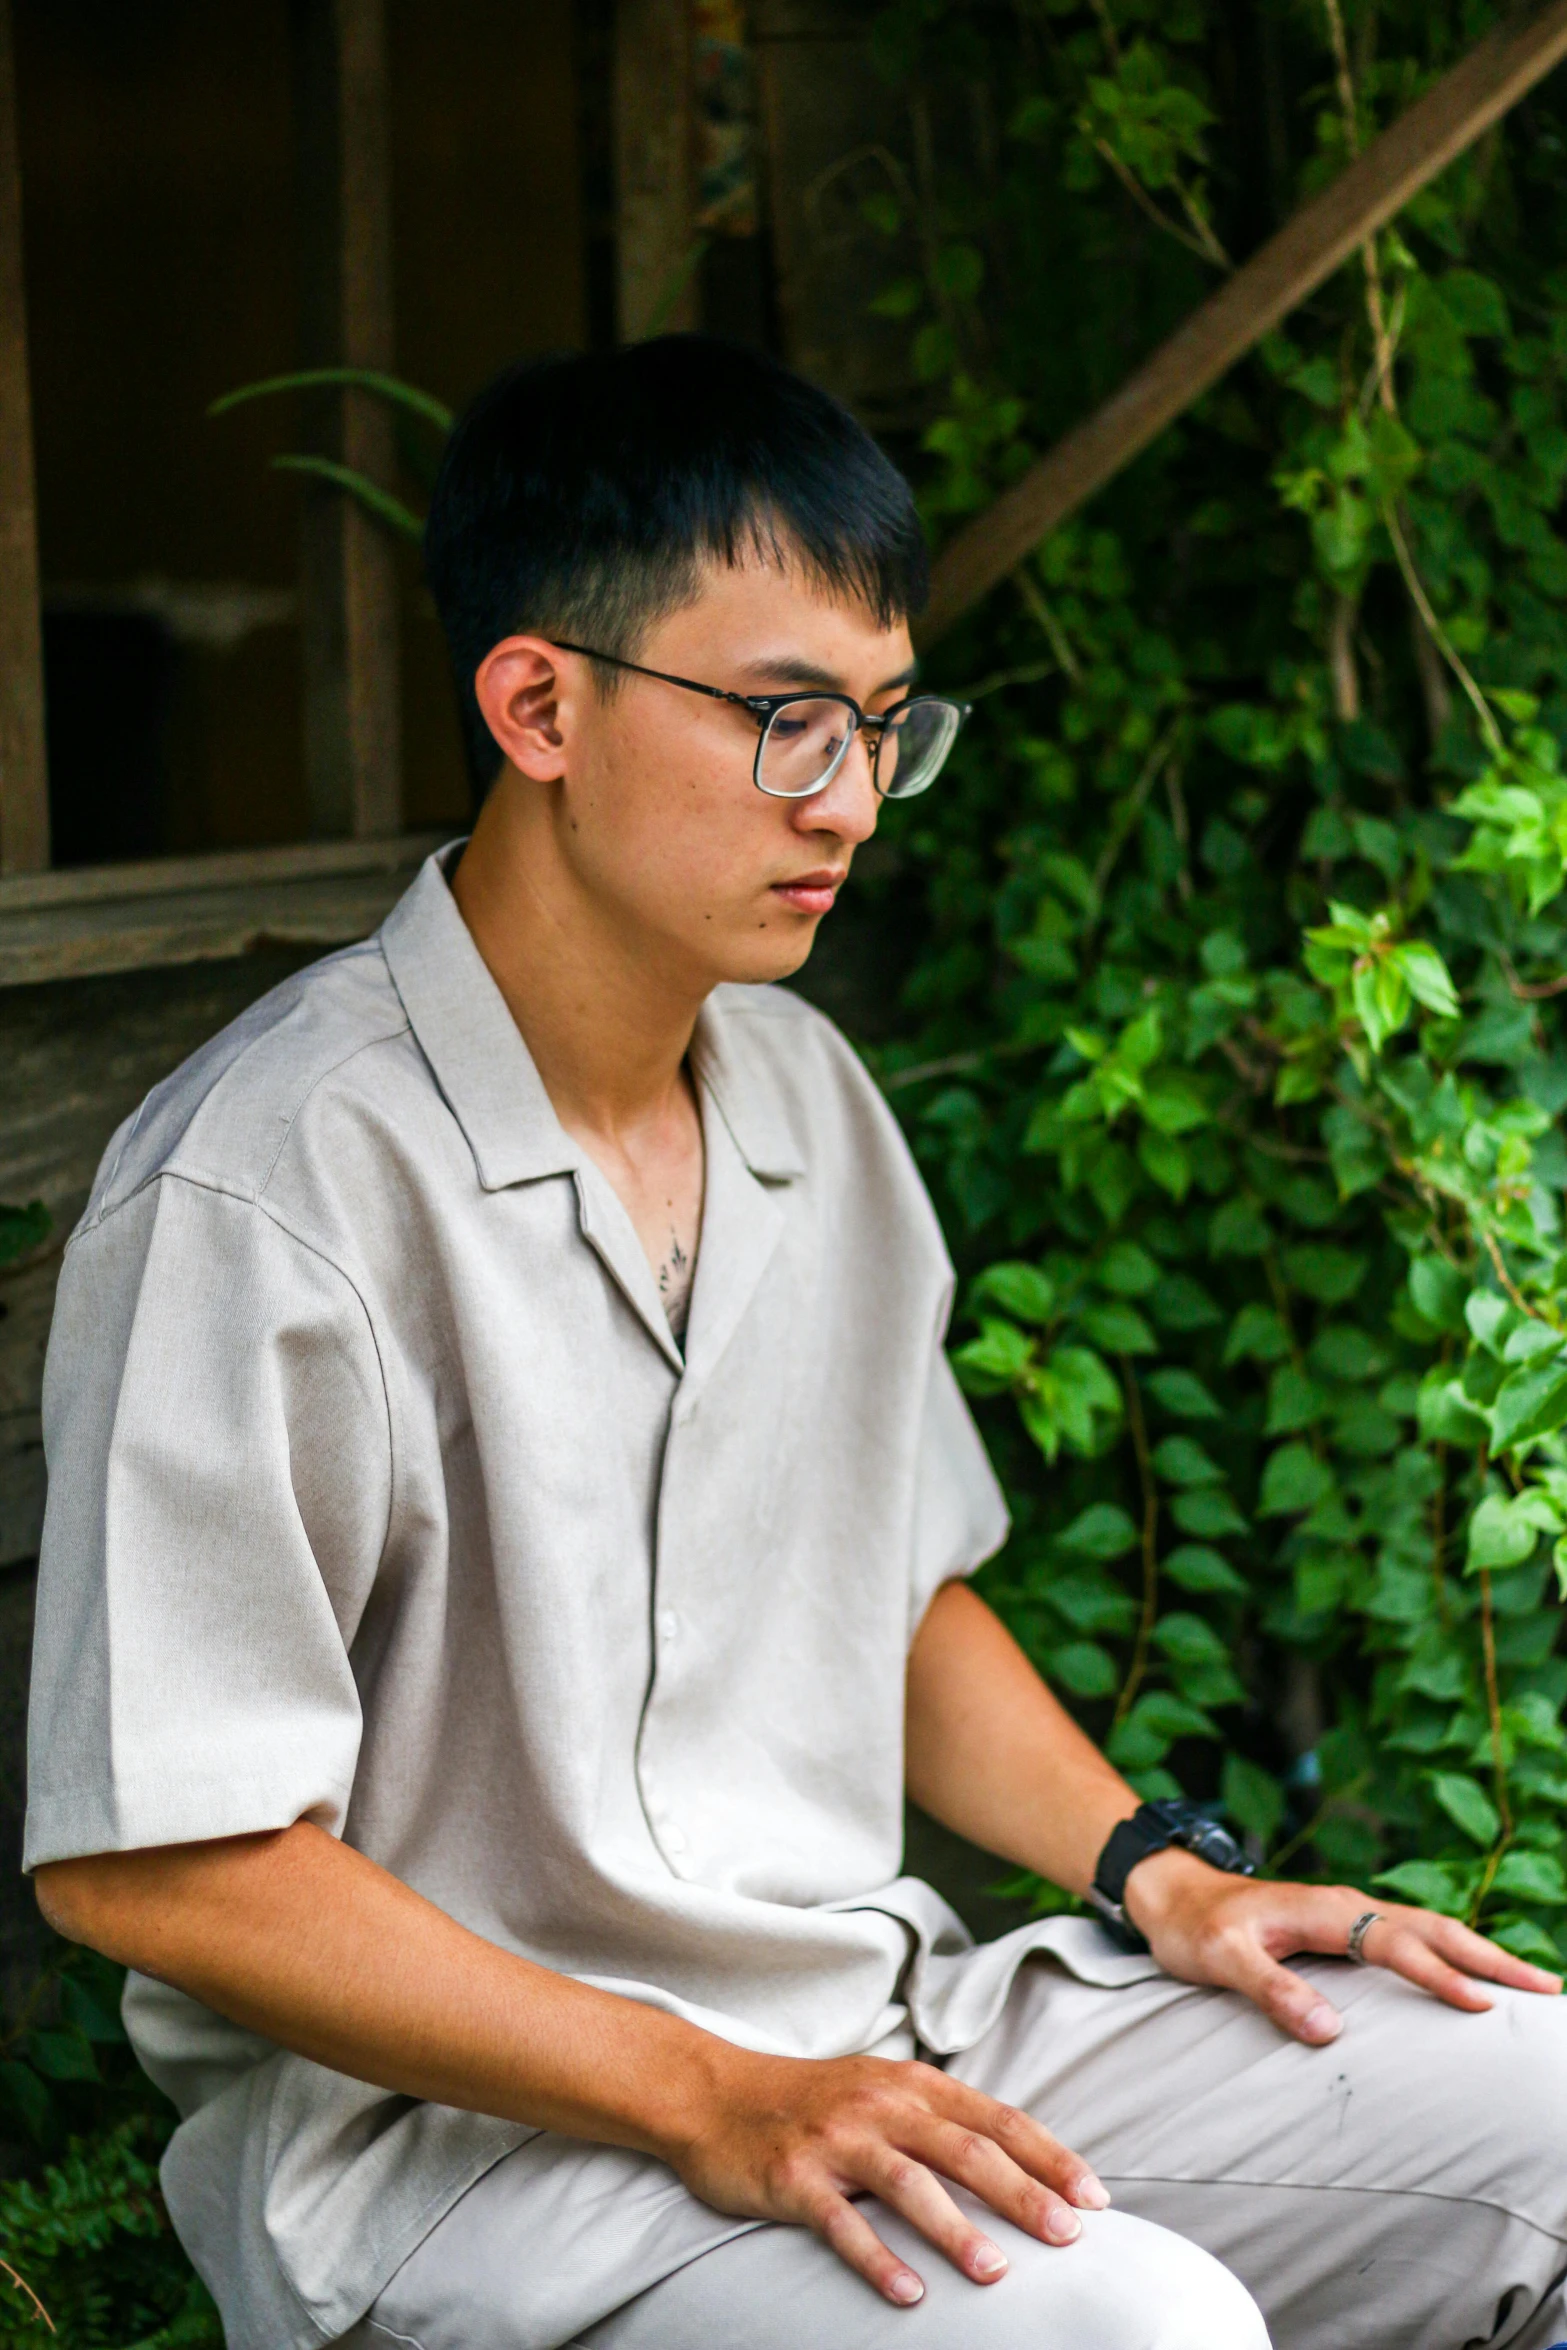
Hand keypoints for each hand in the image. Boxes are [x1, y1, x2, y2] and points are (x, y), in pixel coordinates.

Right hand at [667, 2046, 1108, 2306]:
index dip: (1049, 2156)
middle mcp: (881, 2104)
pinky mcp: (795, 2177)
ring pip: (910, 2183)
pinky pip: (842, 2223)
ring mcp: (837, 2140)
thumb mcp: (882, 2091)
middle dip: (1023, 2193)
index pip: (996, 2118)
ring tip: (997, 2272)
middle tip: (1068, 2236)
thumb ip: (939, 2121)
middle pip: (965, 2149)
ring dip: (957, 2229)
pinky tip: (908, 2294)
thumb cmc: (812, 2102)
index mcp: (912, 2084)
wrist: (714, 2093)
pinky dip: (878, 2259)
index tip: (1095, 2198)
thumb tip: (1016, 2167)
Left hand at [1125, 1846, 1562, 2045]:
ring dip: (1482, 1954)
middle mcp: (1347, 1906)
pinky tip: (1474, 1976)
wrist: (1171, 1893)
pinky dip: (1454, 1954)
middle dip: (1492, 1958)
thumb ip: (1271, 1989)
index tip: (1483, 2006)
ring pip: (1430, 1929)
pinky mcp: (1347, 1927)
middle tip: (1548, 1989)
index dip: (1439, 1974)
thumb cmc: (1193, 1927)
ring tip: (1534, 1983)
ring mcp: (1350, 1914)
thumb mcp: (1220, 1959)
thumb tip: (1328, 2030)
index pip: (1395, 1944)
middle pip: (1434, 1928)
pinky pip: (1413, 1938)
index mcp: (1325, 1910)